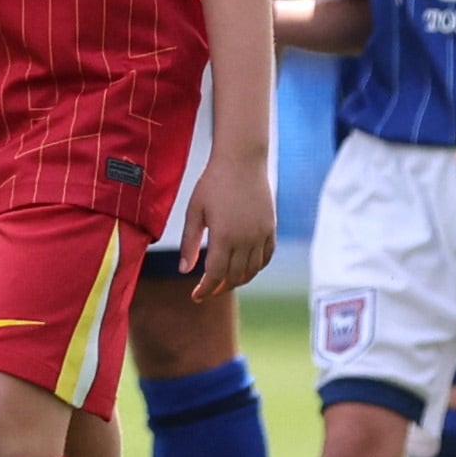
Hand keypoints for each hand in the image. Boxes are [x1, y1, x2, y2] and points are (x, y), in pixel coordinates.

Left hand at [179, 149, 276, 297]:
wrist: (242, 160)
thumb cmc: (213, 182)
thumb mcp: (194, 211)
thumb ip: (189, 243)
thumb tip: (184, 270)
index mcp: (224, 236)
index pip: (215, 275)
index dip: (205, 290)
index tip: (195, 296)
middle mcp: (246, 239)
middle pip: (235, 277)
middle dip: (220, 287)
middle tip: (207, 290)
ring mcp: (261, 234)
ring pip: (252, 270)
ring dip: (238, 280)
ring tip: (224, 281)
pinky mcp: (271, 228)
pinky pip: (266, 257)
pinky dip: (256, 267)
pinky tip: (245, 268)